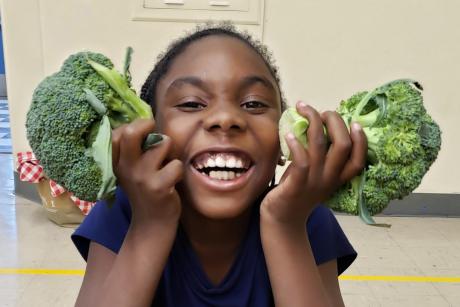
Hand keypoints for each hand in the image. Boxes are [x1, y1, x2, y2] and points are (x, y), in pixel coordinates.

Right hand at [112, 119, 183, 226]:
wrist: (152, 223)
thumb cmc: (145, 189)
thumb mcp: (130, 170)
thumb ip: (132, 148)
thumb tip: (144, 118)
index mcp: (116, 162)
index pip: (117, 132)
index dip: (134, 125)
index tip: (144, 131)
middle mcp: (125, 168)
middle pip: (132, 133)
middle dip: (148, 126)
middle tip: (155, 136)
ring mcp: (142, 177)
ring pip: (163, 144)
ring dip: (169, 152)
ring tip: (165, 166)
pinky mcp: (159, 187)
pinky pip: (176, 164)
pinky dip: (178, 170)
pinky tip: (172, 181)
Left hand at [261, 102, 366, 225]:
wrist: (282, 221)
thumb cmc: (298, 193)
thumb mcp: (316, 176)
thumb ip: (321, 158)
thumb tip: (318, 127)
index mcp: (337, 178)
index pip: (359, 160)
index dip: (361, 140)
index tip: (355, 122)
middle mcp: (329, 179)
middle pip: (342, 145)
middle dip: (335, 121)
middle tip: (322, 111)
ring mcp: (312, 182)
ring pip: (319, 146)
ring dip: (312, 121)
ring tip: (303, 108)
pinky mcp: (295, 186)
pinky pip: (300, 161)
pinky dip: (296, 144)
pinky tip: (289, 134)